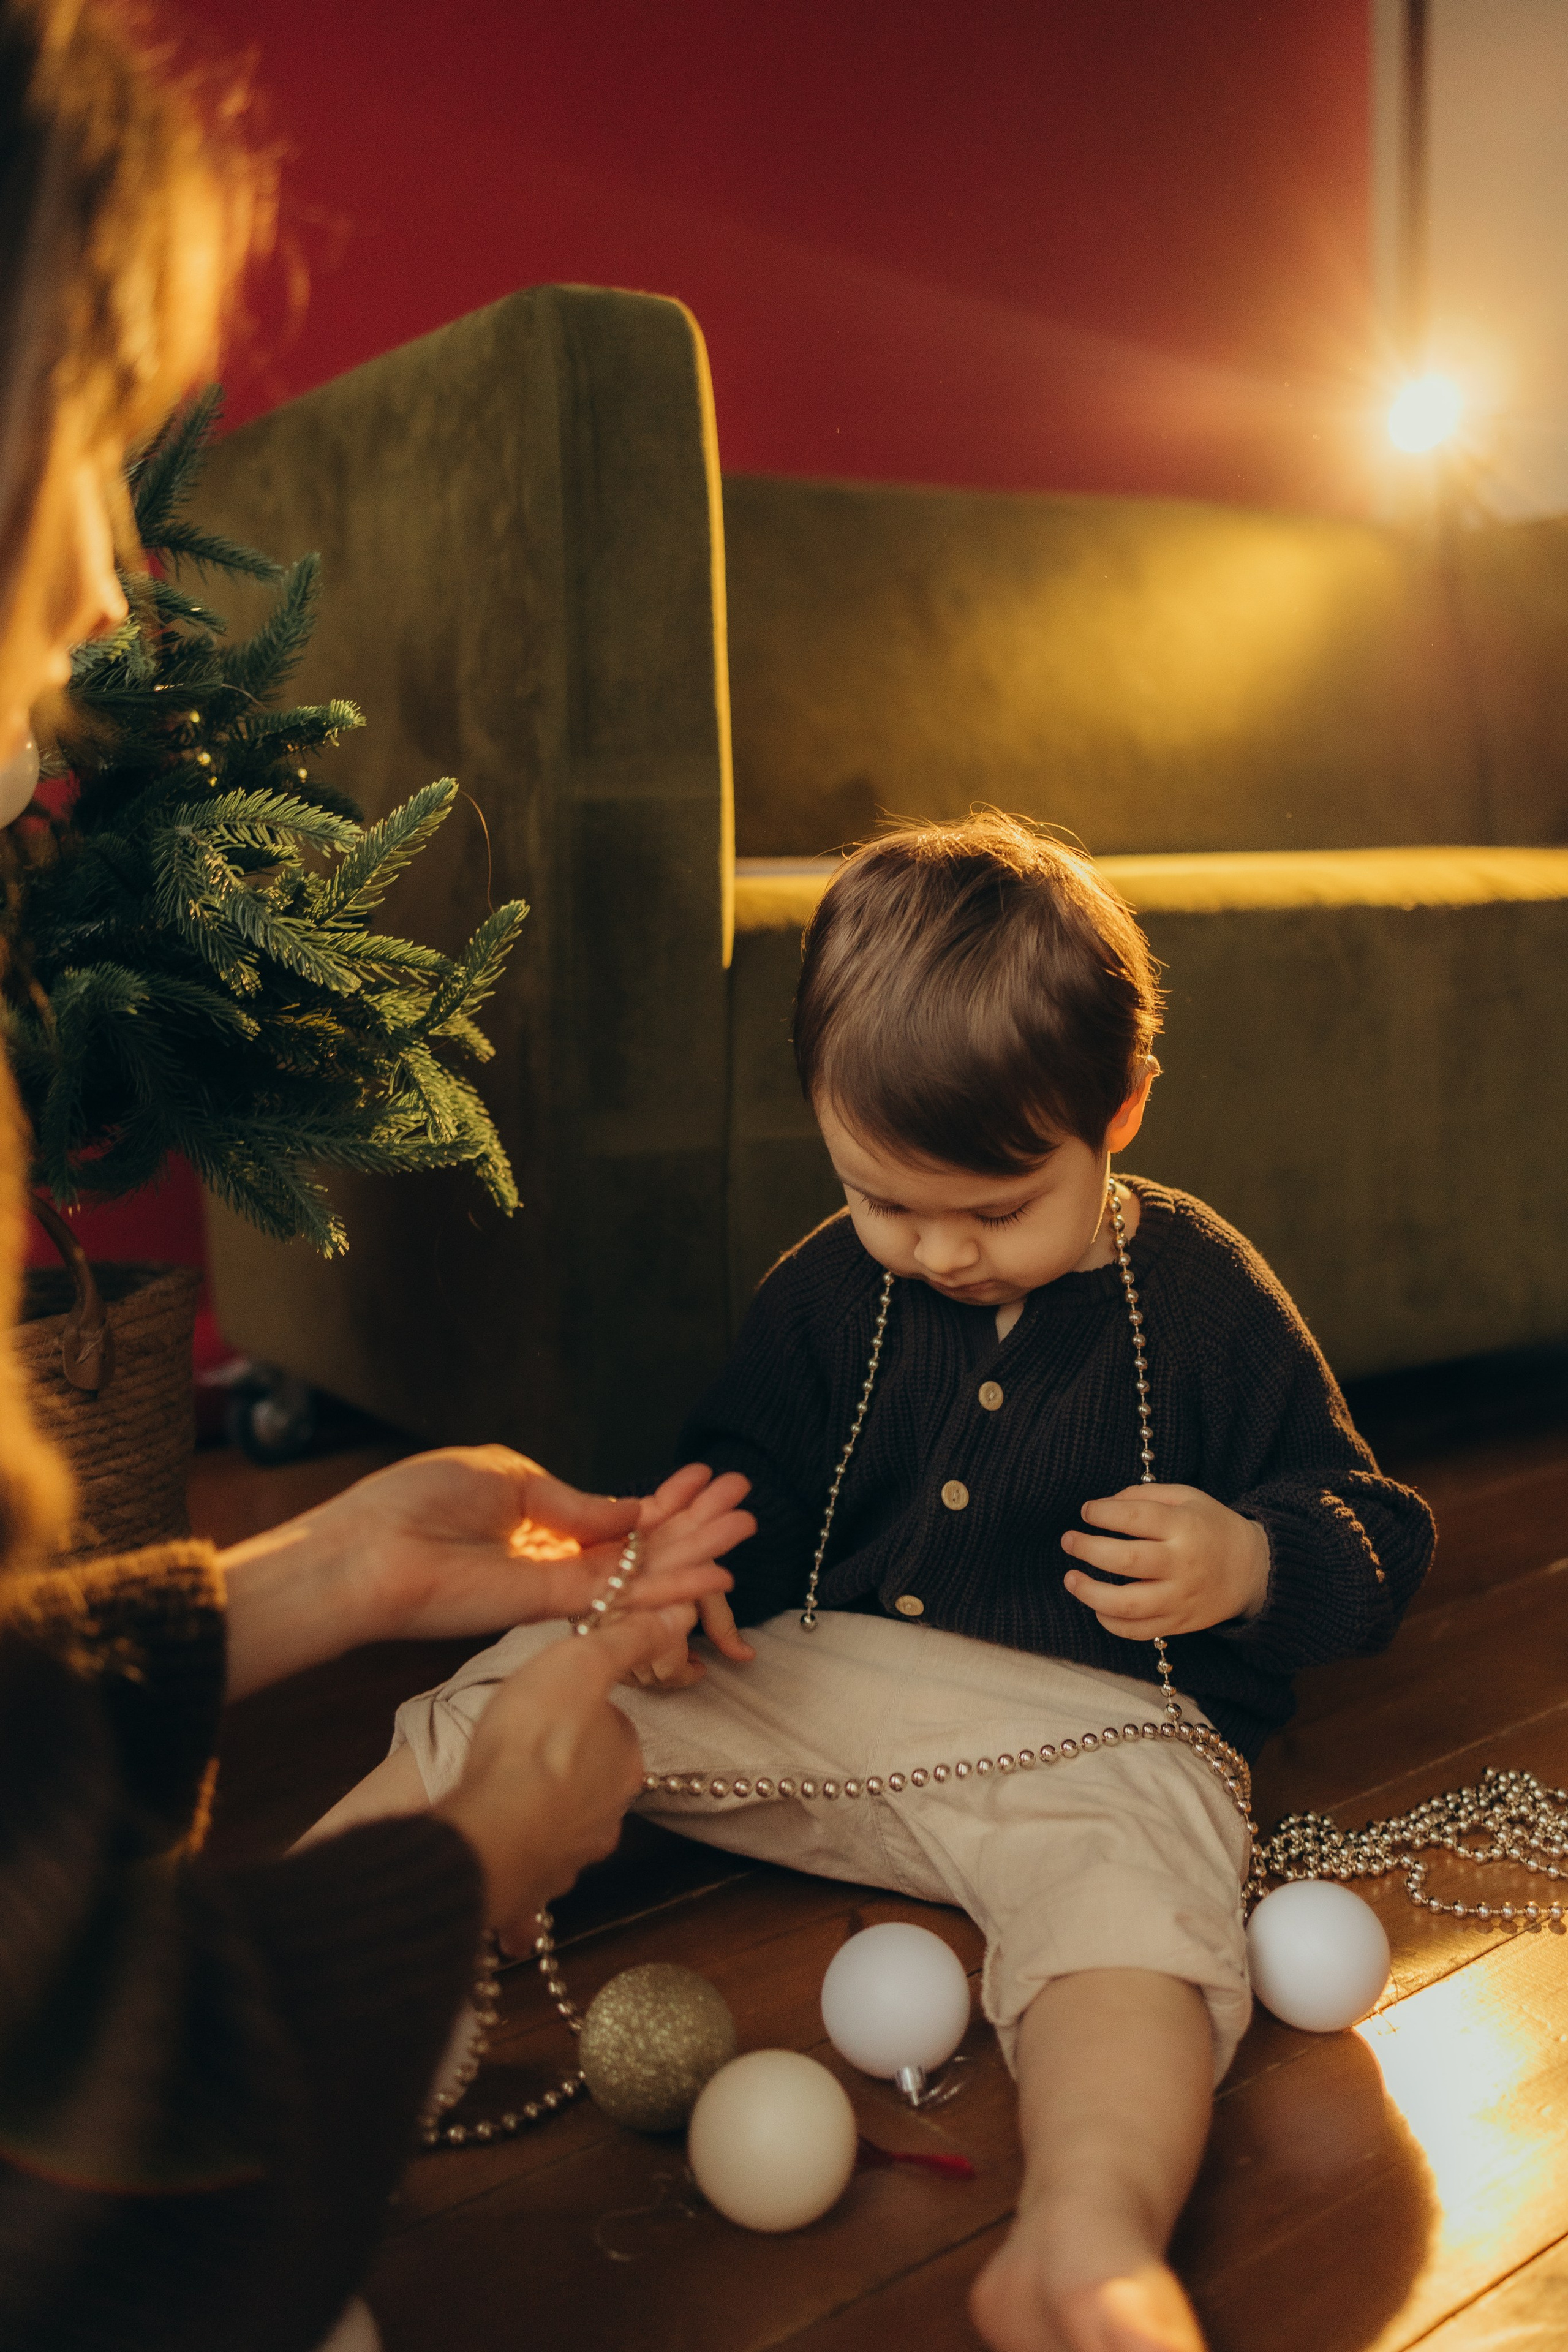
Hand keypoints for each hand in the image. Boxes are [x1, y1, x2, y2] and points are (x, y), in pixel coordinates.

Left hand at [221, 1449, 754, 1699]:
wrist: (367, 1552)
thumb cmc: (414, 1504)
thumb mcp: (508, 1478)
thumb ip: (573, 1502)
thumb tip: (629, 1511)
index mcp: (537, 1524)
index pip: (615, 1520)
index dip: (662, 1504)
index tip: (706, 1482)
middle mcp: (552, 1560)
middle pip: (638, 1549)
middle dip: (693, 1527)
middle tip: (746, 1507)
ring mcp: (553, 1587)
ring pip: (640, 1575)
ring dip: (694, 1554)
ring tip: (746, 1532)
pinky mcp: (549, 1606)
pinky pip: (620, 1597)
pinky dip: (666, 1588)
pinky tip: (709, 1574)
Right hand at [436, 1609, 681, 1943]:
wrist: (491, 1828)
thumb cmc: (536, 1740)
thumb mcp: (583, 1663)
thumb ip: (628, 1639)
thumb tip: (677, 1615)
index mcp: (624, 1764)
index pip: (614, 1732)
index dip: (584, 1715)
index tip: (554, 1706)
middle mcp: (606, 1817)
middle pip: (589, 1783)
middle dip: (564, 1771)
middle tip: (523, 1749)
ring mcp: (568, 1858)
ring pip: (559, 1830)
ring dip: (539, 1818)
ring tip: (503, 1796)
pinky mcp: (529, 1887)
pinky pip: (526, 1871)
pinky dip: (513, 1858)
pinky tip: (490, 1843)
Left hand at [1060, 1484, 1269, 1639]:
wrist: (1253, 1570)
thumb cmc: (1211, 1527)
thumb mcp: (1186, 1497)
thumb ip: (1144, 1496)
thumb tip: (1103, 1505)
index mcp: (1185, 1526)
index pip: (1133, 1518)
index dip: (1102, 1513)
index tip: (1086, 1511)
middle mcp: (1182, 1564)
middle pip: (1126, 1560)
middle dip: (1088, 1549)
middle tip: (1068, 1540)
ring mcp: (1180, 1598)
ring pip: (1128, 1604)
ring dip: (1090, 1593)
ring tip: (1070, 1579)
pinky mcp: (1179, 1623)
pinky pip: (1138, 1631)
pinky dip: (1111, 1623)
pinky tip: (1097, 1607)